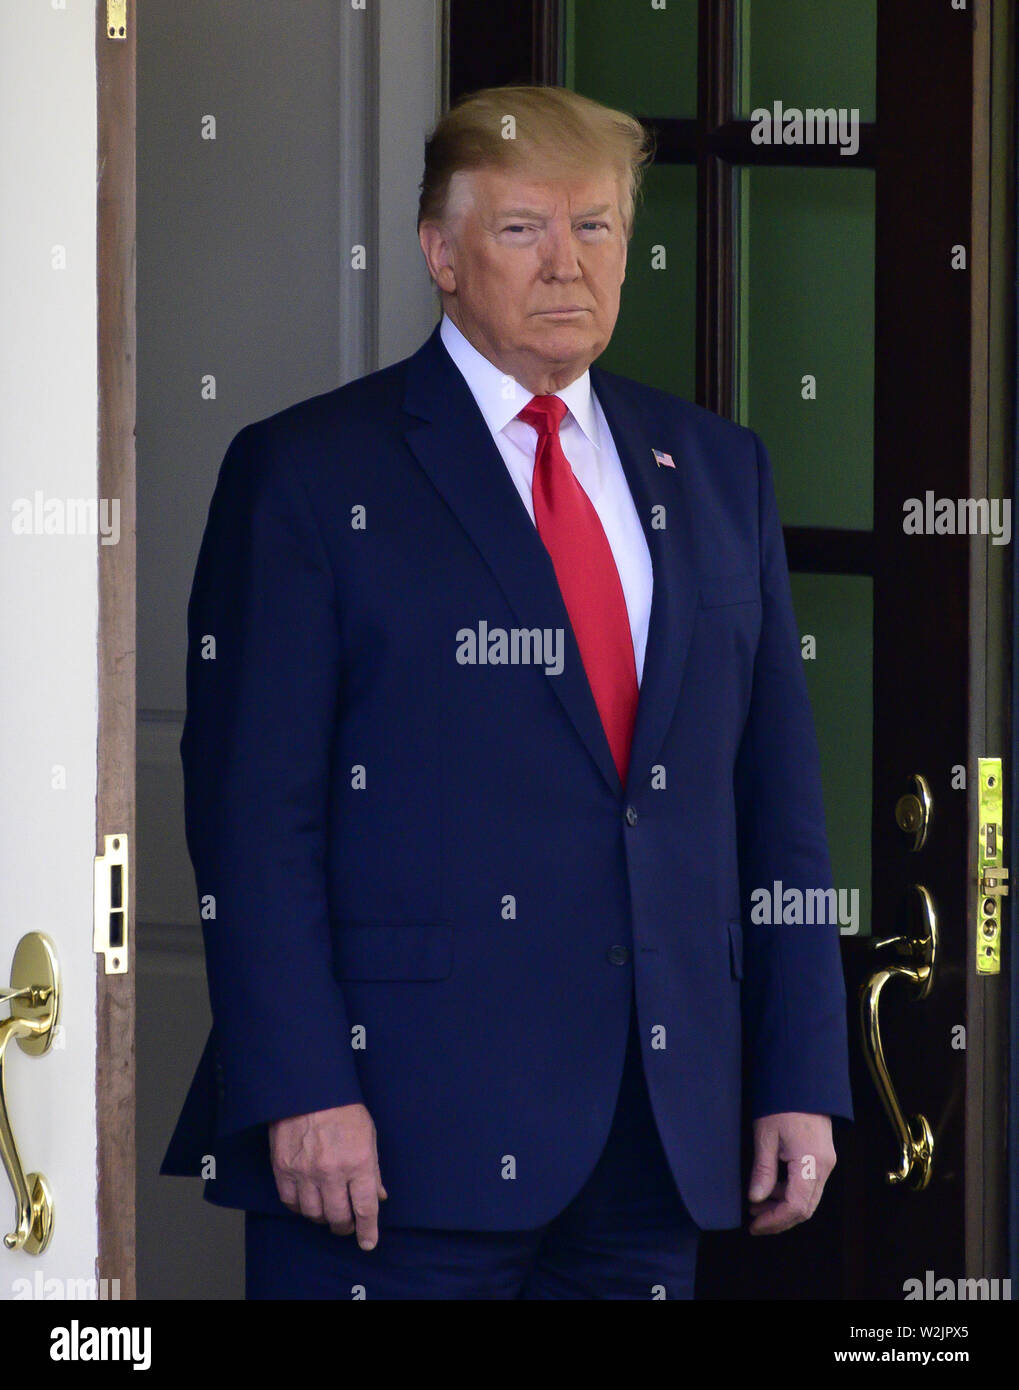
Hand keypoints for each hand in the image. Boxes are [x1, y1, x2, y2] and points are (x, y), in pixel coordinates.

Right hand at [268, 1102, 386, 1248]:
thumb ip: (373, 1170)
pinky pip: (291, 1202)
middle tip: (346, 1226)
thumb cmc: (343, 1109)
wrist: (308, 1088)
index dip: (368, 1231)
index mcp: (359, 1162)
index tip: (368, 1242)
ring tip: (327, 1211)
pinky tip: (307, 1200)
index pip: (365, 1209)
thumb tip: (379, 1196)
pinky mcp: (283, 1169)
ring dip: (322, 1217)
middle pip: (338, 1217)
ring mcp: (305, 1172)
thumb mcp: (368, 1136)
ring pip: (314, 1214)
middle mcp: (332, 1172)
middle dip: (345, 1227)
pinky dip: (300, 1207)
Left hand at [747, 1112, 834, 1234]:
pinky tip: (770, 1189)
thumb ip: (763, 1170)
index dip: (775, 1221)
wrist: (802, 1081)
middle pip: (805, 1208)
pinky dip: (790, 1193)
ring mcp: (826, 1163)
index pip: (796, 1207)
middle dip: (779, 1219)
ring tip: (757, 1205)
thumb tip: (755, 1199)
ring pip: (808, 1199)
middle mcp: (824, 1167)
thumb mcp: (765, 1136)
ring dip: (783, 1206)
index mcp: (810, 1163)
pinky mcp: (823, 1157)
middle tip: (754, 1222)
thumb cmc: (781, 1104)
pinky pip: (809, 1185)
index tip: (754, 1225)